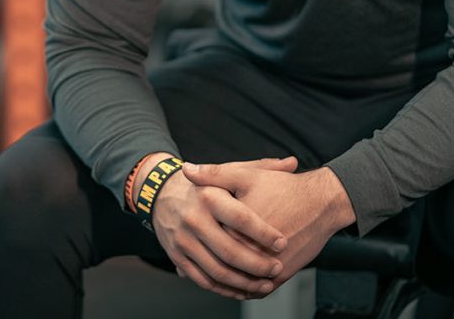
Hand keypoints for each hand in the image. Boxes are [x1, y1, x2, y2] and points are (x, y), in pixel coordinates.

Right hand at [149, 155, 297, 299]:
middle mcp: (193, 218)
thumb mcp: (229, 172)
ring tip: (266, 284)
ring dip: (245, 283)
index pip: (240, 218)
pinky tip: (243, 290)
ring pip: (217, 270)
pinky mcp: (176, 256)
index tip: (283, 242)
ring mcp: (183, 240)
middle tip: (277, 268)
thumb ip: (261, 168)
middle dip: (258, 265)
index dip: (264, 233)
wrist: (161, 193)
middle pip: (229, 251)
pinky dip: (225, 289)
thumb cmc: (205, 186)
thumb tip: (292, 162)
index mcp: (208, 195)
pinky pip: (203, 279)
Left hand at [183, 160, 356, 287]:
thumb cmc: (283, 187)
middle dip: (208, 263)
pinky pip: (259, 288)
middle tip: (195, 262)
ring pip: (239, 281)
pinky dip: (247, 288)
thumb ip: (214, 174)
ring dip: (225, 282)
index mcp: (236, 225)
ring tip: (214, 275)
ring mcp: (269, 265)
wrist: (321, 202)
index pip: (209, 239)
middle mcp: (252, 249)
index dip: (198, 240)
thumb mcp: (245, 175)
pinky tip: (239, 281)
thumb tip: (186, 170)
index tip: (189, 239)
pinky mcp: (283, 274)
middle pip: (222, 262)